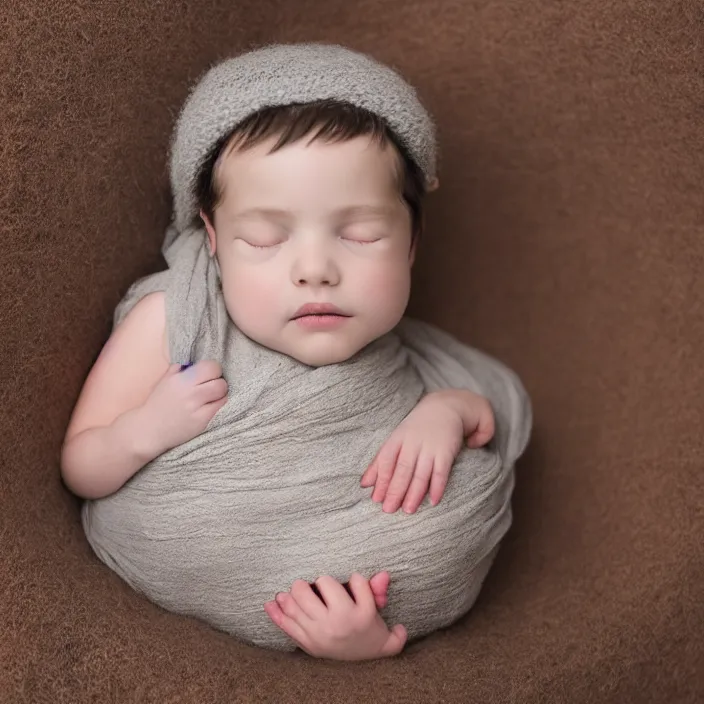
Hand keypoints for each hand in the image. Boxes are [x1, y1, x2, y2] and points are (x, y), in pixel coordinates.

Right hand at [139, 361, 227, 455]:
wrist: (149, 429)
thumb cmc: (158, 403)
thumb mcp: (165, 380)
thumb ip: (180, 367)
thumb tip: (196, 359)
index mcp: (181, 379)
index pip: (211, 367)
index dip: (212, 369)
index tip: (208, 374)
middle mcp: (190, 393)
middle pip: (220, 381)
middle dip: (218, 381)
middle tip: (211, 385)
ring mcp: (197, 408)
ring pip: (223, 394)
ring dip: (220, 393)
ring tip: (211, 396)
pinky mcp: (202, 421)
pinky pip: (220, 408)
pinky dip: (217, 405)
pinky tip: (208, 406)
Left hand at [263, 572, 406, 660]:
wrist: (364, 662)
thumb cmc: (369, 629)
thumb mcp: (376, 611)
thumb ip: (378, 590)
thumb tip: (382, 574)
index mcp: (359, 614)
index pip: (347, 582)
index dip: (345, 579)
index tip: (348, 582)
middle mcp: (338, 623)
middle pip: (316, 588)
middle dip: (312, 582)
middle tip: (312, 584)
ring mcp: (320, 634)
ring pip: (297, 604)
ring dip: (292, 593)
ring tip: (293, 590)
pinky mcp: (308, 643)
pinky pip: (287, 625)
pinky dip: (276, 613)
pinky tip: (270, 603)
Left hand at [360, 390, 493, 513]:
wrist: (446, 406)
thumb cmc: (416, 428)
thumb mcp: (396, 439)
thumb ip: (380, 461)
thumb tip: (364, 484)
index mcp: (398, 439)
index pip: (386, 460)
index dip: (380, 479)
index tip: (375, 498)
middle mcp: (412, 443)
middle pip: (402, 469)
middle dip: (395, 491)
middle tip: (388, 510)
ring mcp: (430, 447)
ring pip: (420, 473)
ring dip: (414, 494)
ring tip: (408, 510)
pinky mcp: (446, 451)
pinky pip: (442, 472)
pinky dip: (437, 487)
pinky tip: (433, 501)